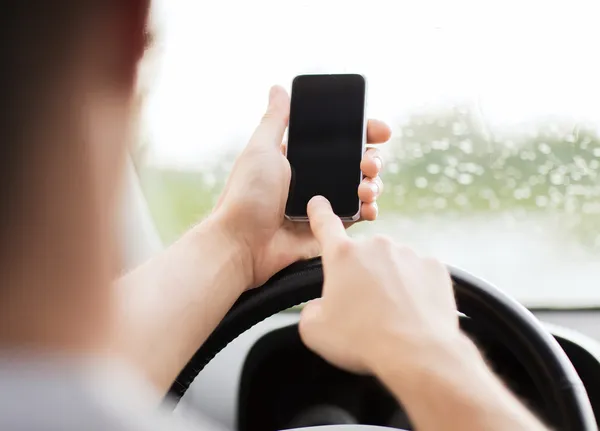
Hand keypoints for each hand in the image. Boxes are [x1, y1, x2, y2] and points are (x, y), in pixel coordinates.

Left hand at [212, 85, 390, 287]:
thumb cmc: (247, 195)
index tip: (379, 130)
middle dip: (372, 158)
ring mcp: (323, 203)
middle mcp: (314, 178)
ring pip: (362, 187)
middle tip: (369, 163)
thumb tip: (278, 87)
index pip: (338, 138)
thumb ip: (275, 120)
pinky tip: (369, 207)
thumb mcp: (260, 149)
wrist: (243, 244)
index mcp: (298, 157)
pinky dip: (370, 209)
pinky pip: (358, 215)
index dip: (362, 132)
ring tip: (367, 187)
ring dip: (374, 183)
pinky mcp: (329, 227)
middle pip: (356, 161)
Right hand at [298, 196, 459, 373]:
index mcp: (343, 256)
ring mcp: (408, 254)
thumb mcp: (315, 330)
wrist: (418, 353)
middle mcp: (376, 246)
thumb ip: (310, 309)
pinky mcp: (434, 266)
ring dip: (388, 282)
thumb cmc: (363, 340)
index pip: (325, 224)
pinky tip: (411, 311)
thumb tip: (321, 305)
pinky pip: (418, 273)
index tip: (319, 203)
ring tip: (390, 314)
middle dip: (360, 275)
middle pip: (362, 256)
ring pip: (392, 264)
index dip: (319, 213)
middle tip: (364, 308)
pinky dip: (413, 288)